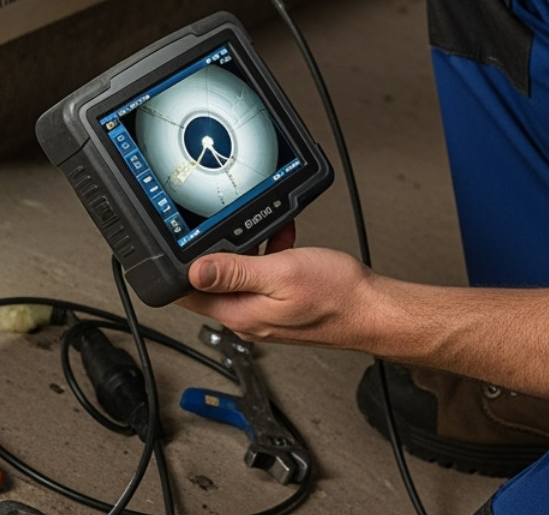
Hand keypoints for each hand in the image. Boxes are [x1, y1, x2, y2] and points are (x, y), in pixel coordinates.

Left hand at [176, 244, 379, 350]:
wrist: (371, 310)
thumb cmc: (336, 296)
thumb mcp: (281, 273)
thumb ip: (235, 271)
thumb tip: (195, 271)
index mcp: (240, 313)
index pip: (187, 294)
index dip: (177, 267)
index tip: (177, 242)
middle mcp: (247, 318)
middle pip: (212, 281)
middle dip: (219, 251)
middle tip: (235, 230)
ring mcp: (264, 314)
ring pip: (238, 276)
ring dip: (248, 251)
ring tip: (269, 236)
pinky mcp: (279, 307)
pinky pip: (261, 278)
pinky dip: (268, 257)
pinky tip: (283, 244)